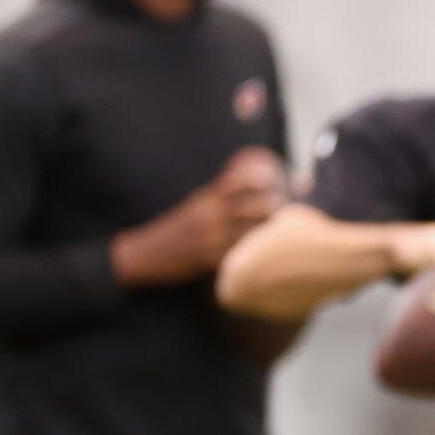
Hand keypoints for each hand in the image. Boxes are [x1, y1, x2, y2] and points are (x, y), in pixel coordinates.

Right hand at [113, 147, 287, 284]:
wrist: (145, 254)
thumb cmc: (176, 230)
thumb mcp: (194, 207)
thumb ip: (218, 198)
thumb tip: (246, 187)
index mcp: (205, 201)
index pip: (232, 184)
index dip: (254, 179)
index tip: (273, 174)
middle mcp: (208, 216)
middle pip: (245, 207)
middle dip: (269, 205)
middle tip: (289, 204)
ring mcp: (209, 238)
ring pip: (245, 232)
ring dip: (266, 230)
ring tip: (287, 228)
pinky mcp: (208, 260)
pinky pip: (235, 257)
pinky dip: (252, 256)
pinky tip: (269, 256)